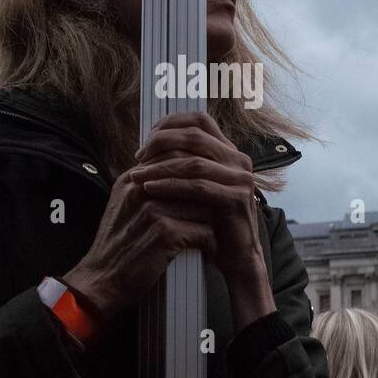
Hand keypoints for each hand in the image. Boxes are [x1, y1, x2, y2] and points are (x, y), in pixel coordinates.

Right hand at [63, 163, 215, 324]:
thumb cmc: (116, 246)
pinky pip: (204, 232)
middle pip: (194, 179)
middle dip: (208, 198)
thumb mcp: (121, 205)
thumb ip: (144, 185)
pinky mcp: (165, 234)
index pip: (175, 156)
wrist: (100, 280)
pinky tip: (206, 252)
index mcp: (132, 180)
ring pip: (204, 206)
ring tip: (212, 236)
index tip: (207, 190)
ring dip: (212, 224)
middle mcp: (142, 190)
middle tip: (218, 213)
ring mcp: (153, 210)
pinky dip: (209, 245)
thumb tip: (175, 171)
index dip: (196, 173)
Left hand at [130, 111, 275, 329]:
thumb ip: (183, 165)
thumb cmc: (211, 222)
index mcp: (229, 151)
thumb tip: (149, 147)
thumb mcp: (198, 187)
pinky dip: (170, 186)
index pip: (200, 119)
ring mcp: (241, 178)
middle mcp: (238, 159)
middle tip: (138, 157)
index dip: (170, 123)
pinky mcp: (236, 199)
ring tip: (136, 175)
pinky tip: (149, 189)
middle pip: (194, 136)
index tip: (146, 140)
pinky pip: (197, 187)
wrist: (236, 257)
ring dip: (160, 167)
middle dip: (160, 143)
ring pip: (193, 162)